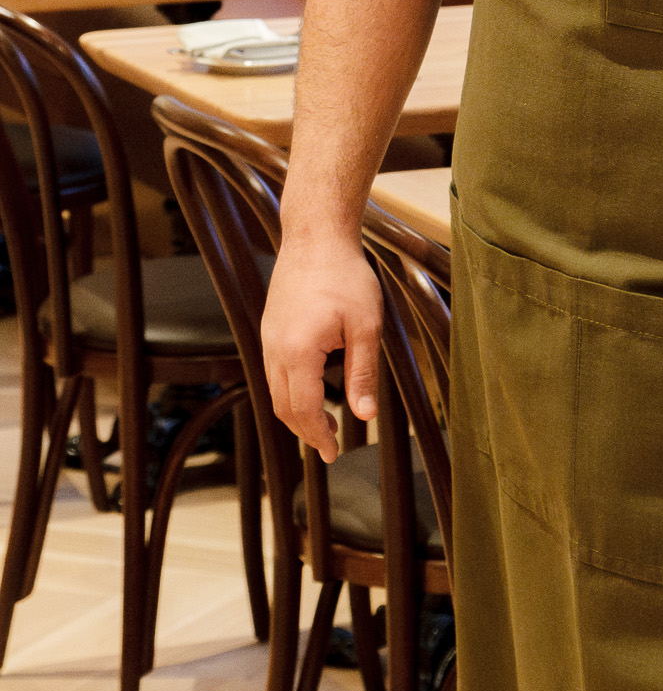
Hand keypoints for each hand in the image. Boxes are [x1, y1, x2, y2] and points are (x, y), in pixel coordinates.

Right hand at [261, 235, 381, 462]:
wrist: (315, 237)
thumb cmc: (345, 276)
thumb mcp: (366, 326)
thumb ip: (363, 373)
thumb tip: (365, 414)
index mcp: (298, 352)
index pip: (304, 410)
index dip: (319, 436)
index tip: (333, 453)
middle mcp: (275, 349)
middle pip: (284, 407)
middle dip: (306, 431)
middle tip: (330, 446)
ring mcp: (269, 339)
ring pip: (275, 391)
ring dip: (297, 413)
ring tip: (324, 423)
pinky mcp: (270, 329)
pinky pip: (274, 372)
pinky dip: (290, 391)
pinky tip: (311, 390)